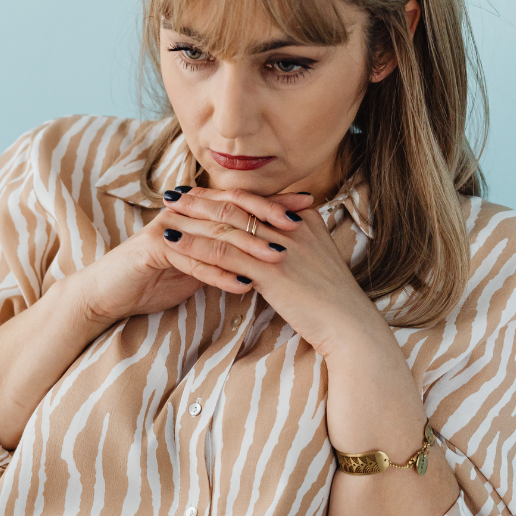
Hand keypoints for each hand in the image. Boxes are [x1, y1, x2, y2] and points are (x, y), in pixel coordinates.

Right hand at [73, 188, 313, 325]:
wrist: (110, 293)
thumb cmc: (153, 278)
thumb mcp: (196, 262)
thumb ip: (224, 251)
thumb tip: (264, 249)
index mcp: (196, 210)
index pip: (241, 200)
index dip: (274, 202)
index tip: (308, 207)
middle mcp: (183, 212)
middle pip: (231, 210)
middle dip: (267, 219)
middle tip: (299, 228)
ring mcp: (166, 228)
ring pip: (214, 234)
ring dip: (248, 248)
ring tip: (278, 259)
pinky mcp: (152, 249)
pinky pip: (191, 260)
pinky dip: (218, 273)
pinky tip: (242, 284)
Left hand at [159, 187, 385, 359]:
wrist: (349, 325)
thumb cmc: (331, 299)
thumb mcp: (316, 260)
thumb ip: (296, 243)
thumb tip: (272, 241)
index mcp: (303, 219)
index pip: (256, 201)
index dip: (224, 195)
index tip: (199, 191)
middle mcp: (292, 226)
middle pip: (238, 206)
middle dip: (203, 199)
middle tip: (173, 194)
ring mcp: (281, 246)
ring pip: (226, 225)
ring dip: (192, 217)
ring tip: (166, 212)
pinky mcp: (270, 271)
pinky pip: (223, 254)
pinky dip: (193, 246)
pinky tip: (171, 244)